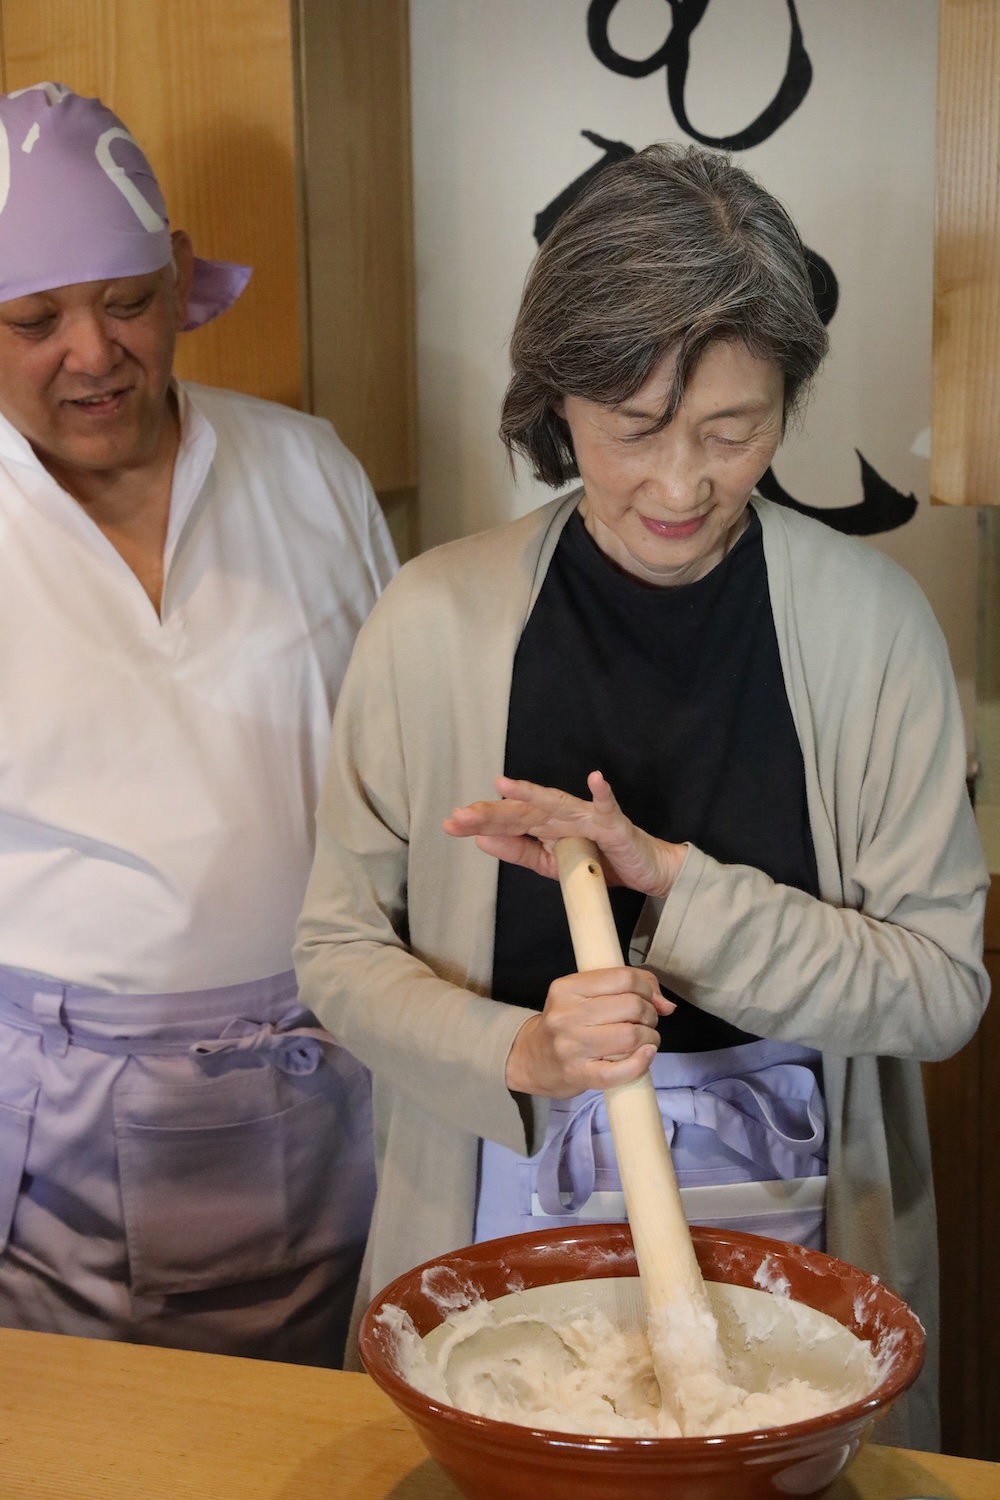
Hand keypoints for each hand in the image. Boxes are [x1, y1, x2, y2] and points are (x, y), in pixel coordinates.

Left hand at [443, 770, 686, 898]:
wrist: (644, 870)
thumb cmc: (600, 861)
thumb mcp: (552, 864)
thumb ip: (520, 852)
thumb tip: (482, 841)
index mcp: (546, 827)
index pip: (509, 824)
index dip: (481, 823)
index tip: (451, 824)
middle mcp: (562, 816)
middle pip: (524, 812)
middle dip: (493, 813)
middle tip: (461, 814)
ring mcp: (588, 816)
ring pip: (557, 804)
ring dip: (533, 794)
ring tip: (505, 785)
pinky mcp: (615, 823)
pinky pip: (608, 806)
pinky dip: (603, 792)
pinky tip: (595, 778)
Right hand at [505, 966, 673, 1097]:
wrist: (530, 1059)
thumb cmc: (565, 1024)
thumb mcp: (584, 995)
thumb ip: (625, 988)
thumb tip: (666, 1004)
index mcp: (567, 988)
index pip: (623, 977)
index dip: (647, 988)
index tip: (650, 999)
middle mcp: (566, 1015)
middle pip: (631, 1005)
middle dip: (650, 1014)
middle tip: (646, 1022)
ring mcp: (571, 1047)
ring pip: (630, 1035)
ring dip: (650, 1038)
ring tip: (645, 1040)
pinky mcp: (579, 1074)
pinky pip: (621, 1070)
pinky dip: (642, 1062)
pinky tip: (645, 1055)